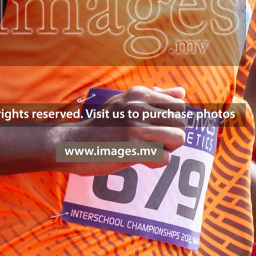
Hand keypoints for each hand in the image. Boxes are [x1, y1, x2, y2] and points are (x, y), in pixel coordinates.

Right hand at [53, 86, 186, 176]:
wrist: (73, 145)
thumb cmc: (103, 125)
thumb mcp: (124, 102)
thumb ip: (155, 96)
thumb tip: (182, 92)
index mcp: (138, 94)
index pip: (180, 106)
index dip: (172, 120)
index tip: (155, 128)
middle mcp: (138, 107)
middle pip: (182, 124)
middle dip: (171, 136)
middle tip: (151, 141)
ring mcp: (135, 128)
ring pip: (178, 139)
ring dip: (166, 149)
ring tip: (147, 149)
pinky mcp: (132, 150)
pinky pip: (165, 159)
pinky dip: (155, 163)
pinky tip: (139, 160)